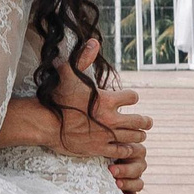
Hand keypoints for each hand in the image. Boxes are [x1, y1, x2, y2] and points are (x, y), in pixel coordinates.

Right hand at [49, 38, 150, 193]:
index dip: (132, 97)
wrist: (46, 124)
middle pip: (140, 121)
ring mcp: (107, 136)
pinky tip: (128, 148)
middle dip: (145, 121)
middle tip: (147, 121)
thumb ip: (83, 58)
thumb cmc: (57, 98)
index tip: (130, 98)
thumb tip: (94, 41)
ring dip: (139, 135)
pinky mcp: (99, 149)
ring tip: (140, 134)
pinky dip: (127, 150)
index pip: (133, 97)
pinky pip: (121, 152)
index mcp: (107, 100)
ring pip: (134, 137)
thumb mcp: (69, 74)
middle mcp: (111, 119)